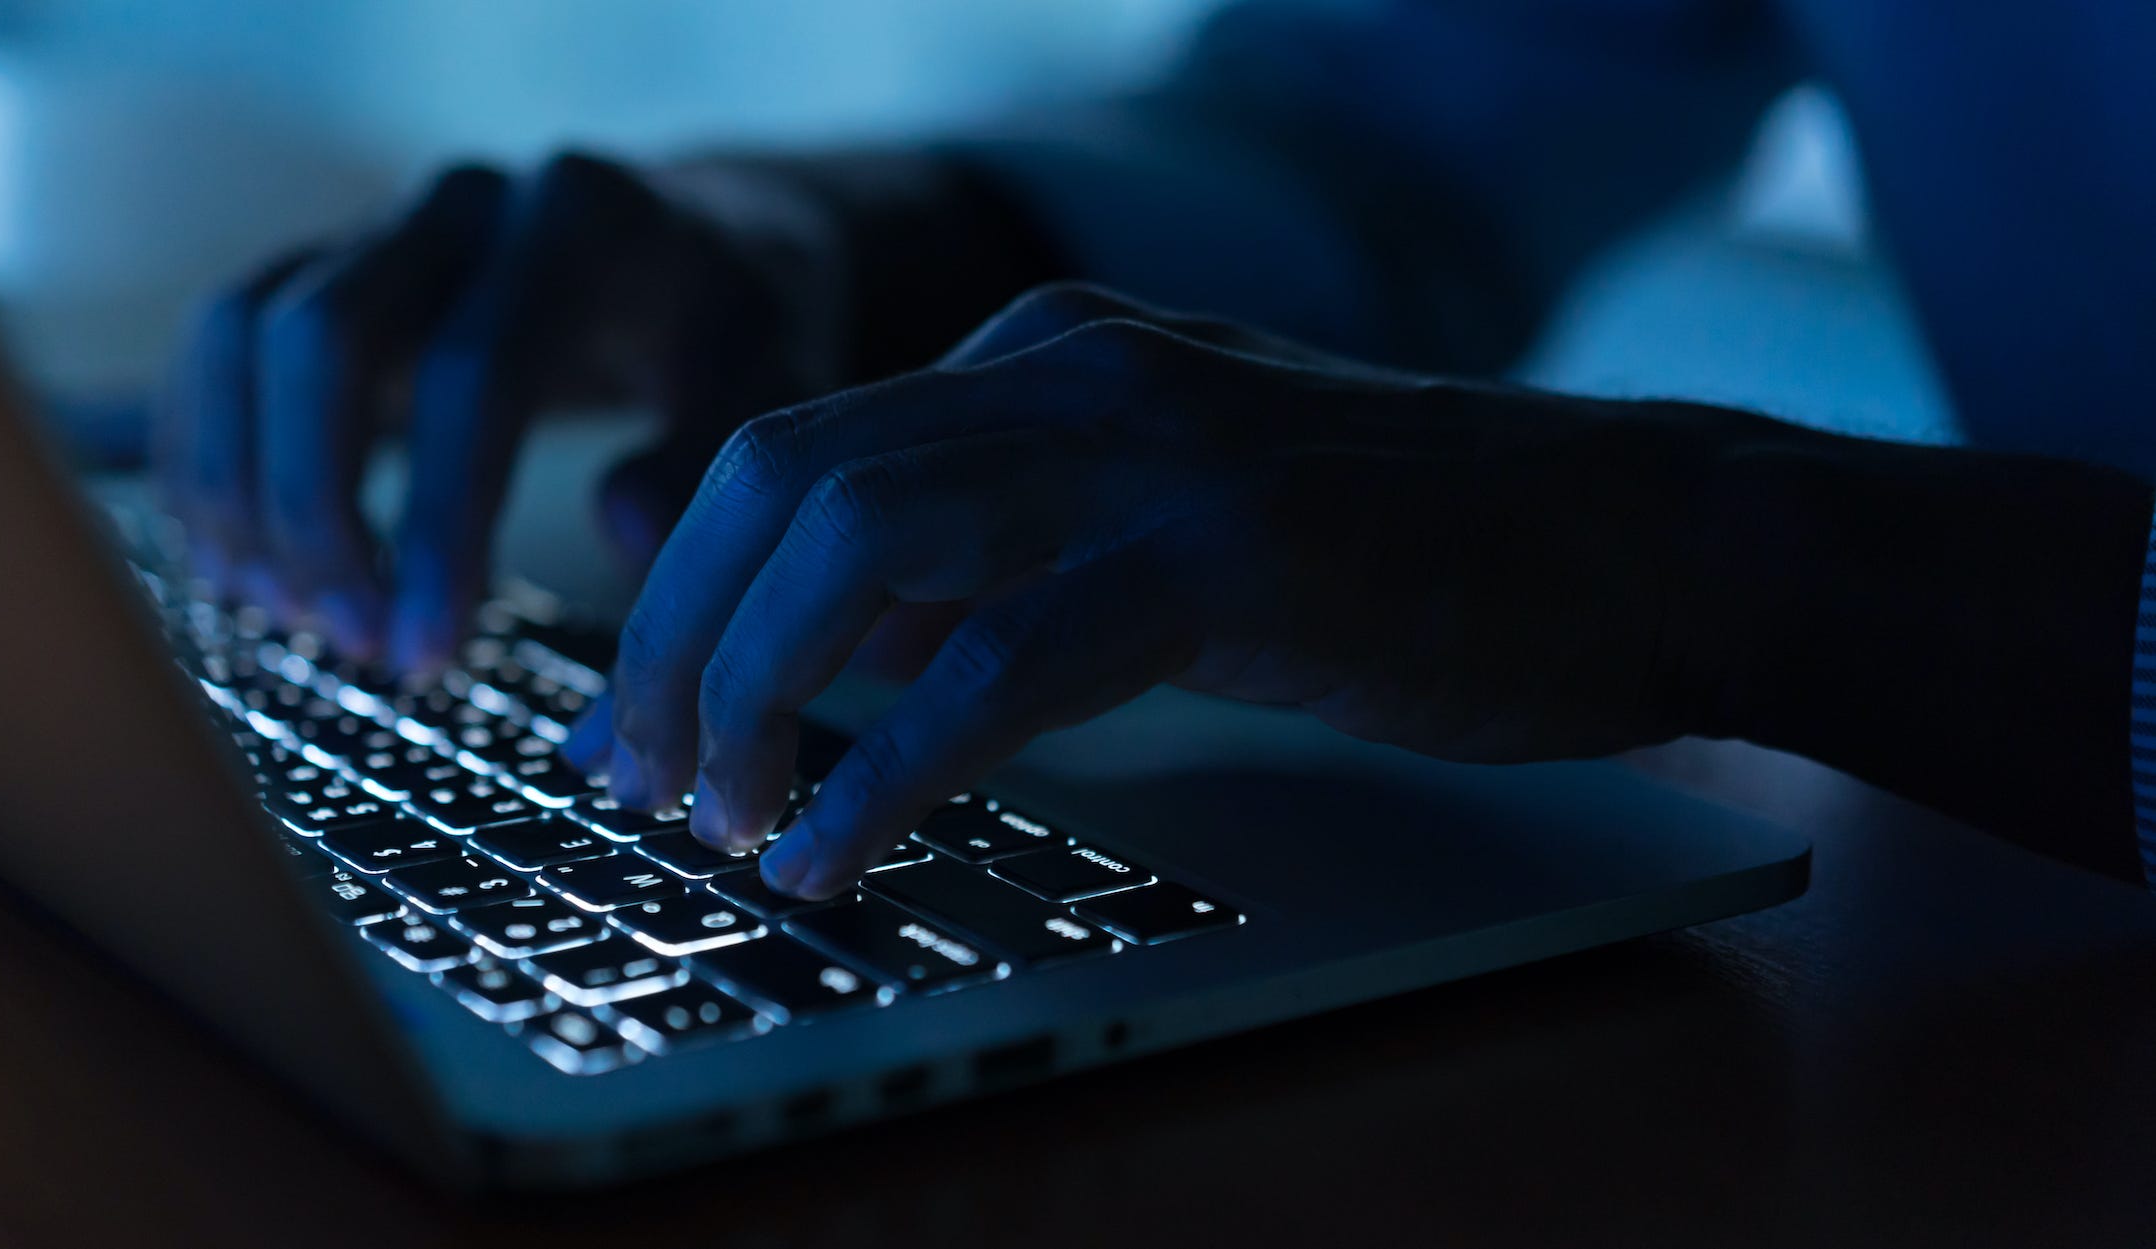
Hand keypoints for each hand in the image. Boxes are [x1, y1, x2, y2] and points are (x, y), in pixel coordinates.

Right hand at [154, 153, 844, 667]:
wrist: (695, 249)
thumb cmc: (731, 339)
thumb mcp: (769, 393)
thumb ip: (708, 462)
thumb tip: (623, 530)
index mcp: (581, 224)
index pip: (475, 372)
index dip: (437, 522)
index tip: (427, 651)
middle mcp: (462, 207)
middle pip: (322, 337)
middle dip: (318, 509)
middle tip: (352, 645)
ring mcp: (380, 226)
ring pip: (244, 333)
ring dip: (241, 485)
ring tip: (286, 614)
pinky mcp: (321, 266)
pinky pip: (220, 342)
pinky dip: (208, 453)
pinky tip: (240, 562)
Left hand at [567, 282, 1782, 896]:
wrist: (1640, 537)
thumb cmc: (1403, 557)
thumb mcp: (1148, 529)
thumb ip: (984, 558)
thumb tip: (820, 647)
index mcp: (1038, 352)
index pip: (786, 452)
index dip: (672, 594)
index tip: (629, 721)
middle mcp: (1068, 368)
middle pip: (777, 481)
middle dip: (674, 645)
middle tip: (643, 781)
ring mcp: (1149, 447)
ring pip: (854, 543)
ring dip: (752, 698)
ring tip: (724, 824)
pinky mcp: (1228, 551)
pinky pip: (998, 658)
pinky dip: (888, 770)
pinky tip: (836, 851)